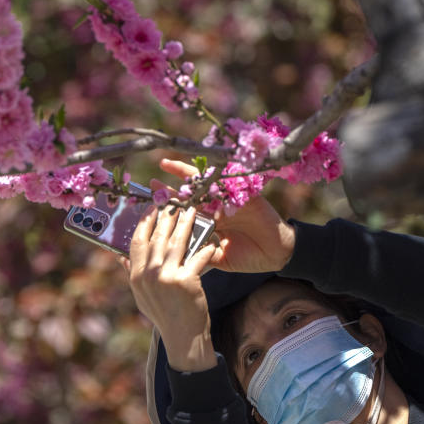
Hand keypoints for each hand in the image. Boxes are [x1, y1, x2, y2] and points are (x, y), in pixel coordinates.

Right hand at [123, 204, 218, 371]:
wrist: (183, 338)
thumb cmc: (164, 315)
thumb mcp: (142, 296)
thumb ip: (132, 273)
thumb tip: (119, 256)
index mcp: (136, 276)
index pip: (137, 242)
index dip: (144, 223)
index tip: (151, 209)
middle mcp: (149, 275)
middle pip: (157, 238)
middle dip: (166, 217)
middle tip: (173, 202)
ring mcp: (167, 277)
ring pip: (177, 242)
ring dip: (186, 224)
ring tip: (192, 211)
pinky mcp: (186, 281)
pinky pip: (198, 258)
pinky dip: (206, 249)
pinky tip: (211, 241)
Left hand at [154, 158, 295, 273]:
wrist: (277, 254)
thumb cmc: (250, 257)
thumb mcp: (221, 259)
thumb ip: (202, 256)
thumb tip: (178, 260)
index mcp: (208, 224)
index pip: (183, 214)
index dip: (167, 209)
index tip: (147, 207)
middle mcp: (215, 209)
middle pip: (187, 196)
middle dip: (169, 189)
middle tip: (149, 184)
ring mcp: (228, 200)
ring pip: (202, 183)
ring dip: (184, 173)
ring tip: (165, 164)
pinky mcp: (243, 194)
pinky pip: (227, 180)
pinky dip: (212, 172)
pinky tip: (198, 165)